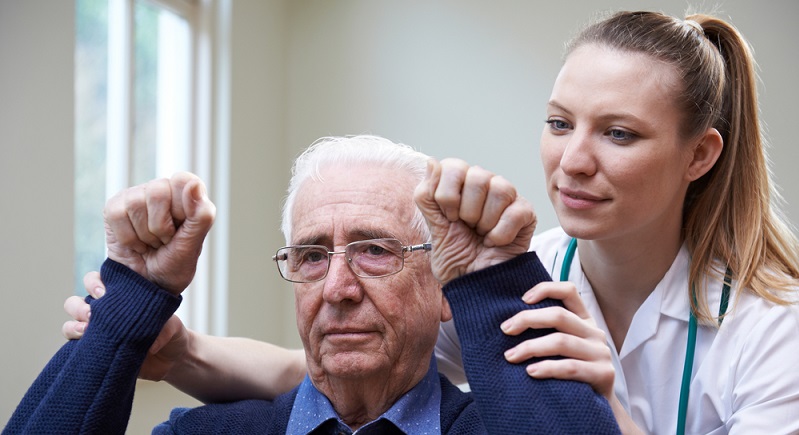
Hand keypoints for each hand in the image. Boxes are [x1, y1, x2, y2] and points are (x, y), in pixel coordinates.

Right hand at [62, 270, 191, 381]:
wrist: (173, 358)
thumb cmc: (171, 332)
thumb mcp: (172, 325)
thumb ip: (163, 329)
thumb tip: (150, 344)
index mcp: (120, 298)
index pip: (97, 282)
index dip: (94, 283)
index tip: (104, 292)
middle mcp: (105, 313)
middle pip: (76, 302)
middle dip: (79, 306)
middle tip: (92, 313)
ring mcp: (99, 332)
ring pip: (71, 323)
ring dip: (73, 325)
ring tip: (87, 330)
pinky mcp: (97, 351)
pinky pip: (74, 346)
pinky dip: (74, 343)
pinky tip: (84, 344)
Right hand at [104, 172, 215, 293]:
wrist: (147, 286)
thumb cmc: (174, 265)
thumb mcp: (193, 245)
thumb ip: (201, 215)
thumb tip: (194, 184)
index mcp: (187, 195)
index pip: (183, 180)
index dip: (181, 208)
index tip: (181, 229)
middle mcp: (162, 190)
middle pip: (158, 192)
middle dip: (161, 227)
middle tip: (164, 241)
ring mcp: (137, 196)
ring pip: (136, 204)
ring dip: (144, 235)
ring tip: (150, 243)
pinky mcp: (115, 207)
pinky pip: (117, 214)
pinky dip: (127, 237)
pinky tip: (135, 244)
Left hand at [413, 158, 535, 283]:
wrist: (476, 284)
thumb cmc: (456, 256)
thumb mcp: (433, 227)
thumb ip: (427, 195)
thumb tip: (431, 161)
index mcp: (459, 183)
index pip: (453, 166)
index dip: (447, 195)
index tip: (449, 218)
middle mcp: (484, 184)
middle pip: (477, 176)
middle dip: (467, 211)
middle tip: (467, 228)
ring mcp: (507, 197)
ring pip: (500, 189)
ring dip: (485, 221)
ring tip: (482, 234)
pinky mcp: (526, 213)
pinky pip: (515, 212)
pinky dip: (500, 234)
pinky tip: (495, 242)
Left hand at [500, 281, 614, 398]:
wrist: (597, 408)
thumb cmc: (570, 375)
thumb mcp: (562, 348)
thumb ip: (547, 332)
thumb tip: (509, 322)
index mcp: (584, 320)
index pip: (569, 292)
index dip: (546, 289)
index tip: (522, 299)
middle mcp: (595, 333)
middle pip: (559, 316)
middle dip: (527, 320)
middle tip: (505, 330)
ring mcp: (601, 353)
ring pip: (561, 341)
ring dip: (531, 347)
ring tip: (510, 356)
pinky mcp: (603, 374)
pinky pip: (570, 367)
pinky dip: (548, 368)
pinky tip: (530, 372)